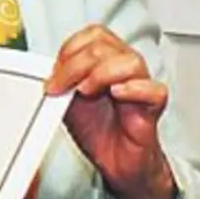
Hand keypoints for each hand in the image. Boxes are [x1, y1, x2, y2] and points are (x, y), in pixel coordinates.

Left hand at [46, 25, 176, 198]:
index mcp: (105, 61)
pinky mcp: (153, 108)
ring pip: (131, 61)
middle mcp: (124, 69)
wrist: (116, 162)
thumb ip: (61, 82)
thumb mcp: (67, 100)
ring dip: (101, 73)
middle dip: (76, 64)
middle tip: (61, 86)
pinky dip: (134, 88)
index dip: (70, 49)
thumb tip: (45, 71)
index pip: (93, 35)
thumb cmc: (98, 130)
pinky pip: (154, 90)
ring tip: (86, 91)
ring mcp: (140, 86)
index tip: (54, 74)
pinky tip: (117, 94)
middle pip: (106, 45)